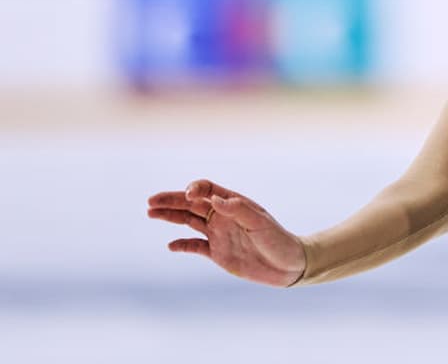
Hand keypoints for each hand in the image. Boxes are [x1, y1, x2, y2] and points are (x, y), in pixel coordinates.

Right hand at [147, 179, 306, 286]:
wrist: (288, 265)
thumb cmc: (278, 240)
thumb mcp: (261, 223)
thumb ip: (238, 210)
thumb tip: (215, 199)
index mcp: (233, 203)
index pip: (208, 189)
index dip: (195, 189)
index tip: (189, 196)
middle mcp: (223, 216)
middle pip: (191, 204)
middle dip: (171, 200)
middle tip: (151, 201)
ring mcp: (219, 234)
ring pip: (188, 221)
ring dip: (170, 216)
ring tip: (150, 212)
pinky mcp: (217, 253)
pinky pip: (195, 246)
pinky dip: (182, 244)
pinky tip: (171, 244)